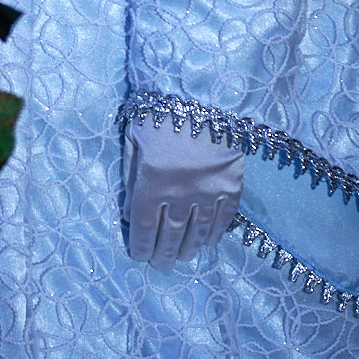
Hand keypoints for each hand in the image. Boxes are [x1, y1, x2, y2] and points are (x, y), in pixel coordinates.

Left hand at [122, 117, 244, 271]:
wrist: (202, 92)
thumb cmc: (159, 111)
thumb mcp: (133, 138)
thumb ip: (130, 176)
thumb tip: (127, 212)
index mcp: (152, 181)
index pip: (144, 224)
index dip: (141, 244)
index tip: (139, 256)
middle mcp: (180, 192)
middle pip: (170, 233)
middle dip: (164, 253)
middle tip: (161, 266)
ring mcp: (209, 191)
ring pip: (197, 231)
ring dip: (188, 247)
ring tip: (182, 257)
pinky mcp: (231, 186)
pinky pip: (223, 218)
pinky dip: (214, 234)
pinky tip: (208, 243)